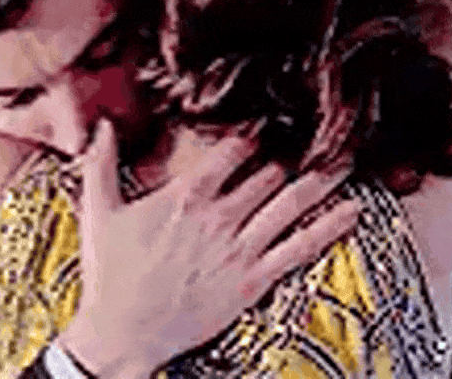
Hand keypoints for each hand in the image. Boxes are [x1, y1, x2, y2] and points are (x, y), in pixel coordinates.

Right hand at [57, 119, 359, 377]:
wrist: (123, 331)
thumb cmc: (110, 273)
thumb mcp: (99, 211)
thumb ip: (100, 164)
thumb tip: (100, 125)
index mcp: (185, 196)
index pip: (231, 151)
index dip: (255, 133)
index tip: (272, 120)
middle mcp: (219, 217)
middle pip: (268, 174)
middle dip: (294, 153)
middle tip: (321, 135)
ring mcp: (239, 249)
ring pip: (290, 204)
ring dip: (321, 180)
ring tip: (346, 161)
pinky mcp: (253, 281)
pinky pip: (300, 248)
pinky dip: (329, 227)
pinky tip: (352, 210)